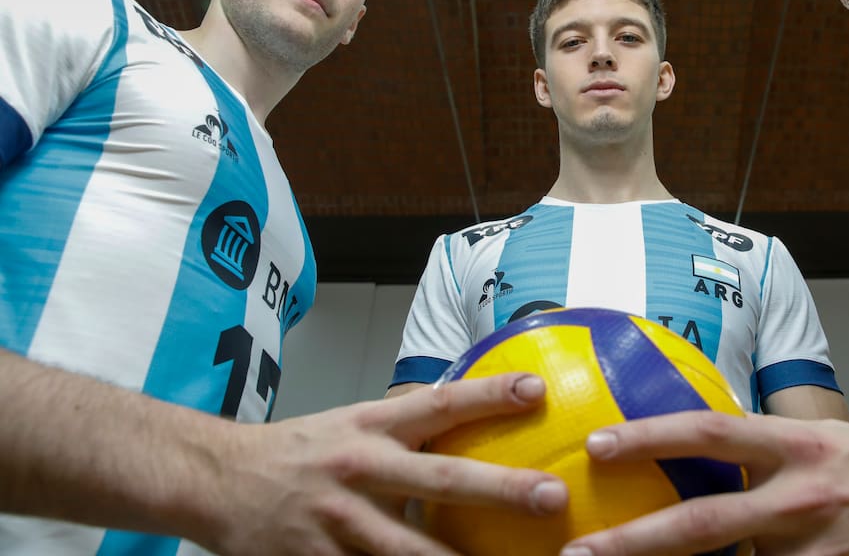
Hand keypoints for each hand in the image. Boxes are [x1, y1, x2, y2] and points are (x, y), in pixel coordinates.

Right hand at [206, 373, 567, 555]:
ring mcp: (339, 523)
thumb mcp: (353, 422)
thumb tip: (478, 417)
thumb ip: (408, 427)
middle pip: (440, 479)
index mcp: (372, 427)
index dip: (490, 394)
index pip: (440, 404)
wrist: (217, 481)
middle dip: (500, 489)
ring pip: (409, 551)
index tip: (538, 389)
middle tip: (551, 495)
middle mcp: (360, 470)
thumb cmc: (300, 450)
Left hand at [558, 411, 848, 555]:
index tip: (599, 444)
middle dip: (634, 543)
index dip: (651, 436)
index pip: (711, 432)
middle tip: (579, 552)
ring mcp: (827, 548)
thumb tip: (710, 459)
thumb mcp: (832, 442)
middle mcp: (806, 496)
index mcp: (799, 445)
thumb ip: (772, 456)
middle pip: (706, 522)